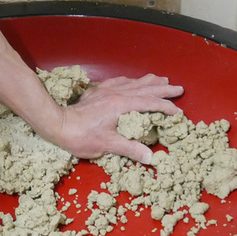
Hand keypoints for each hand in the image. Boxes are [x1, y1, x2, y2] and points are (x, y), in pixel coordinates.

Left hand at [52, 74, 183, 163]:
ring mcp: (106, 91)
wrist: (58, 124)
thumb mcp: (108, 145)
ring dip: (148, 81)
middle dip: (163, 88)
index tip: (177, 112)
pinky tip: (131, 81)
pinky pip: (118, 82)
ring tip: (161, 78)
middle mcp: (116, 94)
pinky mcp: (97, 92)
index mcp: (121, 105)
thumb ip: (130, 149)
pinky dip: (130, 81)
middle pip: (145, 89)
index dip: (165, 106)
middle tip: (178, 88)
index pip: (150, 103)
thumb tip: (151, 157)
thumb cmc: (82, 136)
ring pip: (133, 83)